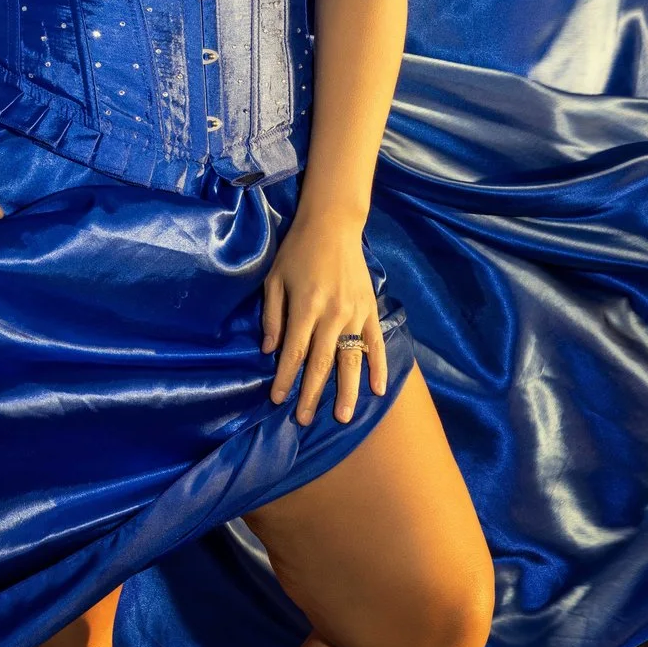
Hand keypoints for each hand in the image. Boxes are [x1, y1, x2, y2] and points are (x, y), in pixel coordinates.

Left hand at [260, 207, 387, 424]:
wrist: (333, 226)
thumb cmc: (297, 252)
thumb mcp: (274, 279)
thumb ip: (273, 316)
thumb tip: (268, 351)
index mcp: (305, 307)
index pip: (294, 353)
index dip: (286, 379)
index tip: (277, 400)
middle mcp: (332, 315)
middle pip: (321, 364)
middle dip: (312, 394)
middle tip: (305, 420)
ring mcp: (355, 314)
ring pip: (351, 360)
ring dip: (347, 391)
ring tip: (343, 417)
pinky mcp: (371, 310)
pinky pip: (376, 344)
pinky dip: (379, 367)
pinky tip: (377, 390)